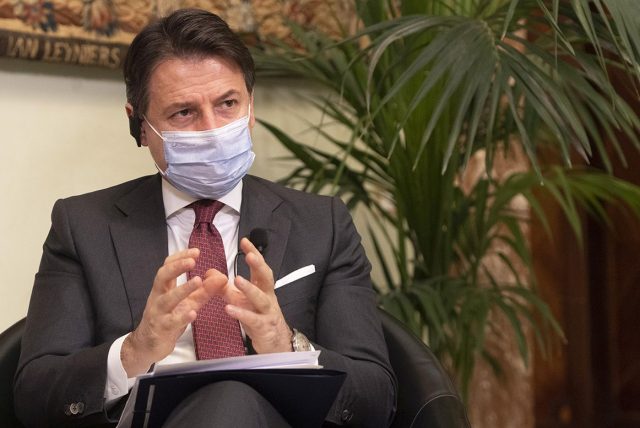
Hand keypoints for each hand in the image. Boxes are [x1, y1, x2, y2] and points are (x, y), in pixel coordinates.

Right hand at [121, 248, 226, 376]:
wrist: (148, 345)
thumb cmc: (168, 319)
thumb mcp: (188, 302)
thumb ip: (204, 290)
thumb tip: (222, 276)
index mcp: (163, 288)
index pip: (167, 266)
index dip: (180, 257)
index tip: (196, 251)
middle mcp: (158, 297)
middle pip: (162, 277)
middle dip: (177, 267)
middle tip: (192, 261)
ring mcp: (158, 313)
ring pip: (167, 299)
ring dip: (182, 289)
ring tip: (197, 281)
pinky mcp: (161, 329)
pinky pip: (171, 322)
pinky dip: (181, 317)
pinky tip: (193, 313)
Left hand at [202, 237, 292, 353]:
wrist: (275, 343)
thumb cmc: (258, 317)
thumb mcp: (241, 300)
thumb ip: (225, 287)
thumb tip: (209, 273)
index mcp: (263, 288)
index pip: (259, 267)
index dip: (254, 254)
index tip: (244, 240)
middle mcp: (268, 297)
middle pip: (266, 278)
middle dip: (258, 266)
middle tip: (249, 255)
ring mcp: (267, 312)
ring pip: (260, 298)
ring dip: (249, 288)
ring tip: (236, 280)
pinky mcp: (263, 328)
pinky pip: (252, 319)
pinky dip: (241, 313)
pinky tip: (228, 308)